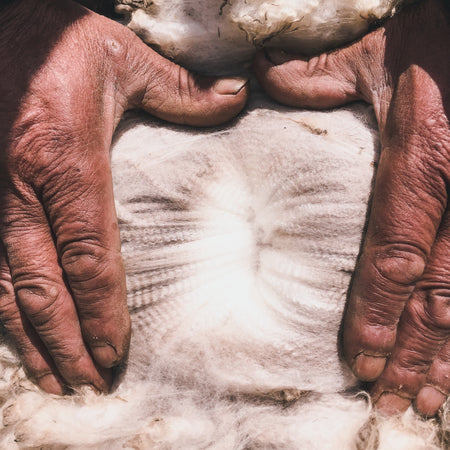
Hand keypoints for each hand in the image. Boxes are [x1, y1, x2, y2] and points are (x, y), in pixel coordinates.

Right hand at [0, 0, 247, 394]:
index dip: (101, 310)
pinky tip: (17, 334)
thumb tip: (236, 97)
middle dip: (65, 342)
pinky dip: (3, 308)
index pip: (88, 255)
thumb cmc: (62, 41)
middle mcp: (22, 190)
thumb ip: (183, 89)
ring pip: (7, 286)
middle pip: (44, 287)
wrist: (3, 20)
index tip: (114, 351)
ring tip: (55, 379)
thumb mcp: (126, 60)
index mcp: (66, 162)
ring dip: (31, 338)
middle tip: (90, 384)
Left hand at [254, 0, 449, 414]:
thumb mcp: (374, 49)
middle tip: (388, 398)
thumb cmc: (434, 34)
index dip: (380, 307)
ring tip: (426, 400)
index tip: (364, 356)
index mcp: (423, 156)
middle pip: (439, 287)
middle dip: (415, 349)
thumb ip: (316, 74)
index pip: (395, 248)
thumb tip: (262, 77)